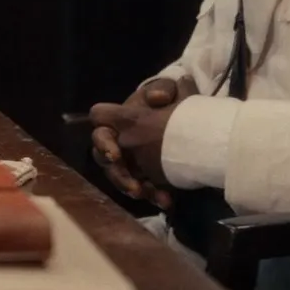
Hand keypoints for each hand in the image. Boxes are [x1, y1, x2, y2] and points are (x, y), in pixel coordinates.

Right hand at [88, 76, 196, 207]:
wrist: (190, 118)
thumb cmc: (173, 102)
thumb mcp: (173, 90)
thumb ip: (164, 88)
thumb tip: (157, 99)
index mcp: (121, 119)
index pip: (100, 120)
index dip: (102, 136)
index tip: (116, 152)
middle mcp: (119, 140)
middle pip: (103, 157)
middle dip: (116, 173)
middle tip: (132, 184)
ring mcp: (130, 160)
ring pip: (120, 177)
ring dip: (132, 187)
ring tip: (147, 195)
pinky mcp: (146, 174)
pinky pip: (143, 188)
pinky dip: (154, 195)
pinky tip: (167, 201)